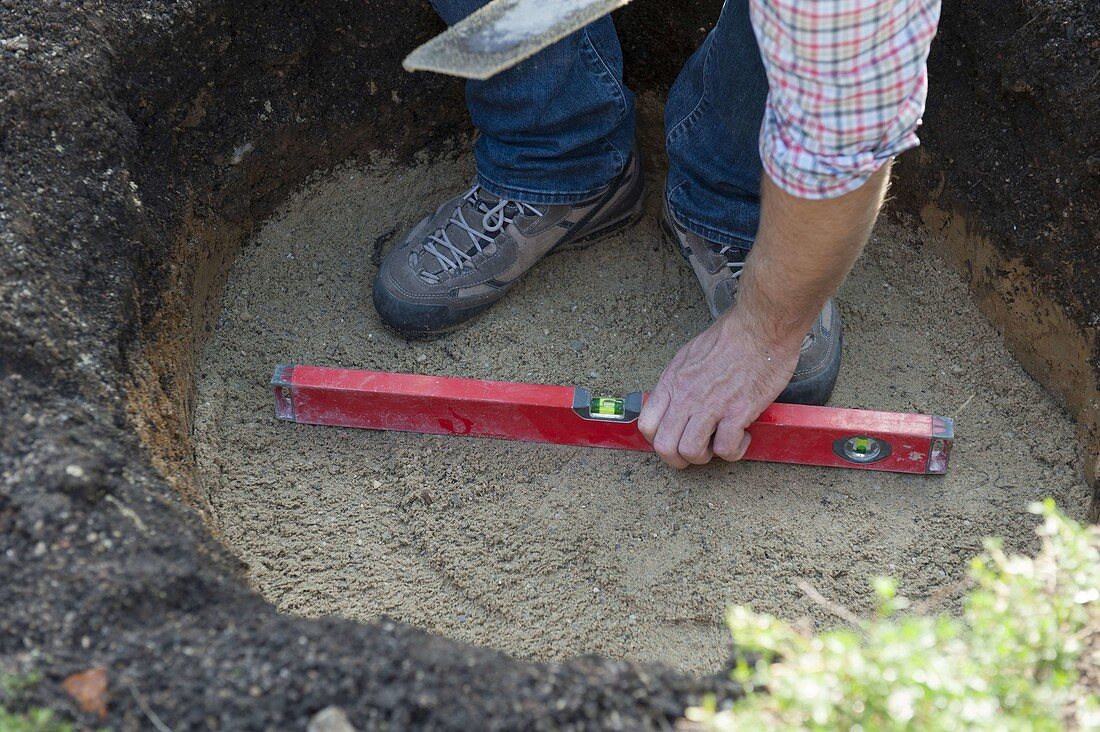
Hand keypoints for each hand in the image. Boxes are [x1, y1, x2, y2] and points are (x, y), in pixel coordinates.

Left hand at [638, 310, 801, 467]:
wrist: (761, 327)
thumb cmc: (730, 336)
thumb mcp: (690, 354)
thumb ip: (679, 380)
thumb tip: (676, 398)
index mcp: (673, 382)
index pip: (647, 425)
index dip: (658, 440)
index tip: (675, 439)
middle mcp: (686, 397)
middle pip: (664, 447)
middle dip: (679, 459)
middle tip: (697, 452)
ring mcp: (711, 406)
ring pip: (691, 452)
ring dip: (706, 457)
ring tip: (720, 443)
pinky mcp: (738, 412)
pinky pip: (726, 449)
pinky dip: (735, 450)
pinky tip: (743, 436)